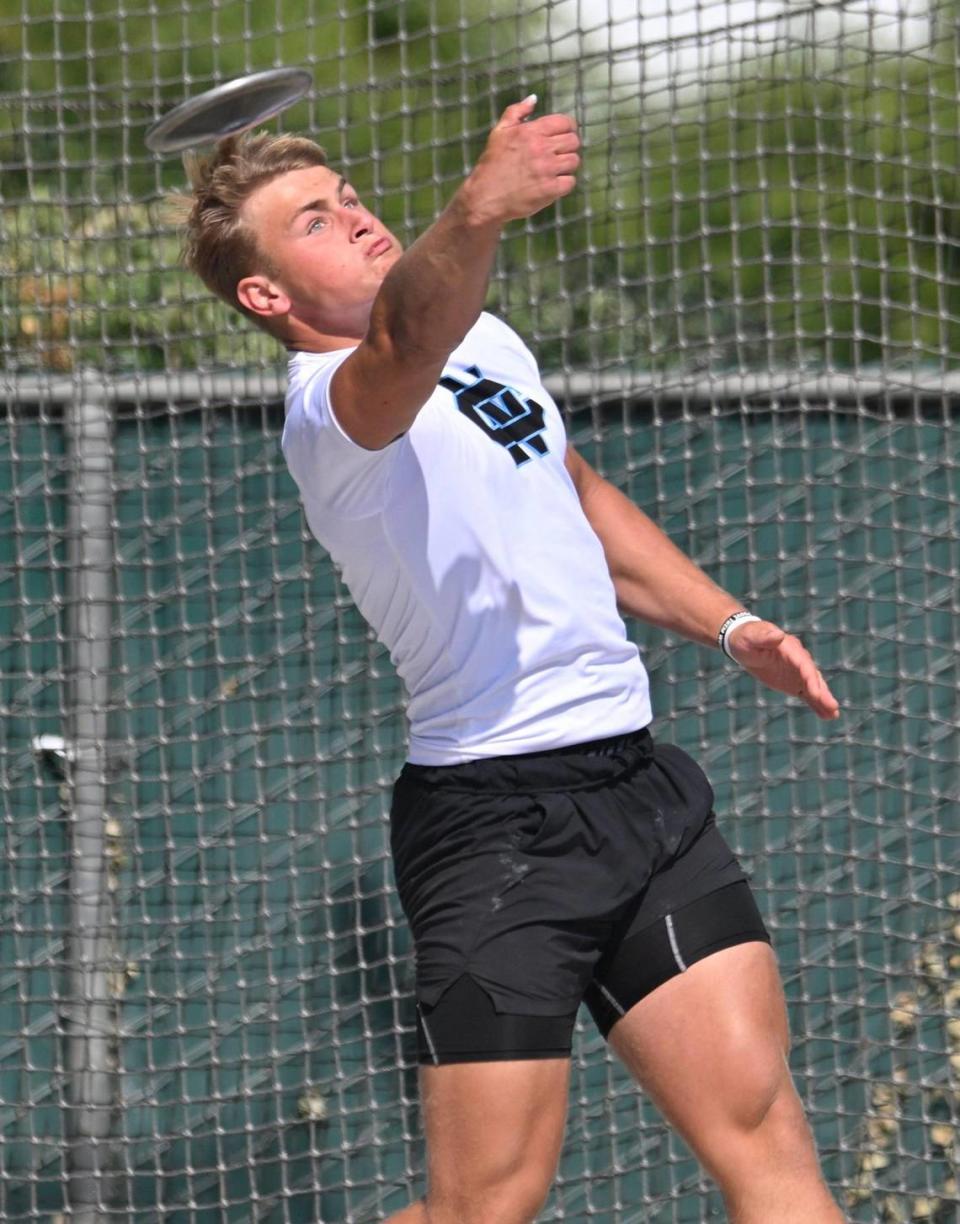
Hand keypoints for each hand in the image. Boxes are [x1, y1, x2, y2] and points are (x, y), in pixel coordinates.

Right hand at [461, 95, 579, 224]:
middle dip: (568, 147)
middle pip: (573, 141)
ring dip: (567, 166)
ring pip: (574, 161)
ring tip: (556, 170)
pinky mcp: (550, 189)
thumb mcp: (499, 132)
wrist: (485, 197)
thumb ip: (516, 111)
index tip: (564, 136)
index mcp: (531, 131)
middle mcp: (542, 148)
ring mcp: (547, 169)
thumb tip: (533, 98)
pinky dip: (565, 184)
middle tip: (559, 155)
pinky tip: (554, 184)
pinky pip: (570, 182)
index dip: (568, 128)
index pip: (565, 123)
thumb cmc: (491, 164)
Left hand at [727, 620, 840, 719]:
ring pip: (814, 686)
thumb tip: (779, 635)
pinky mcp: (795, 681)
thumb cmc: (747, 637)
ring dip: (824, 700)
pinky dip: (817, 704)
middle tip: (832, 706)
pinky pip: (808, 694)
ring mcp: (798, 671)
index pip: (803, 663)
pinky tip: (828, 716)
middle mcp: (799, 659)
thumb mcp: (752, 636)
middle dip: (822, 691)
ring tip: (833, 714)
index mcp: (790, 647)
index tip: (816, 693)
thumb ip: (765, 637)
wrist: (745, 642)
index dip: (810, 677)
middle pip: (813, 676)